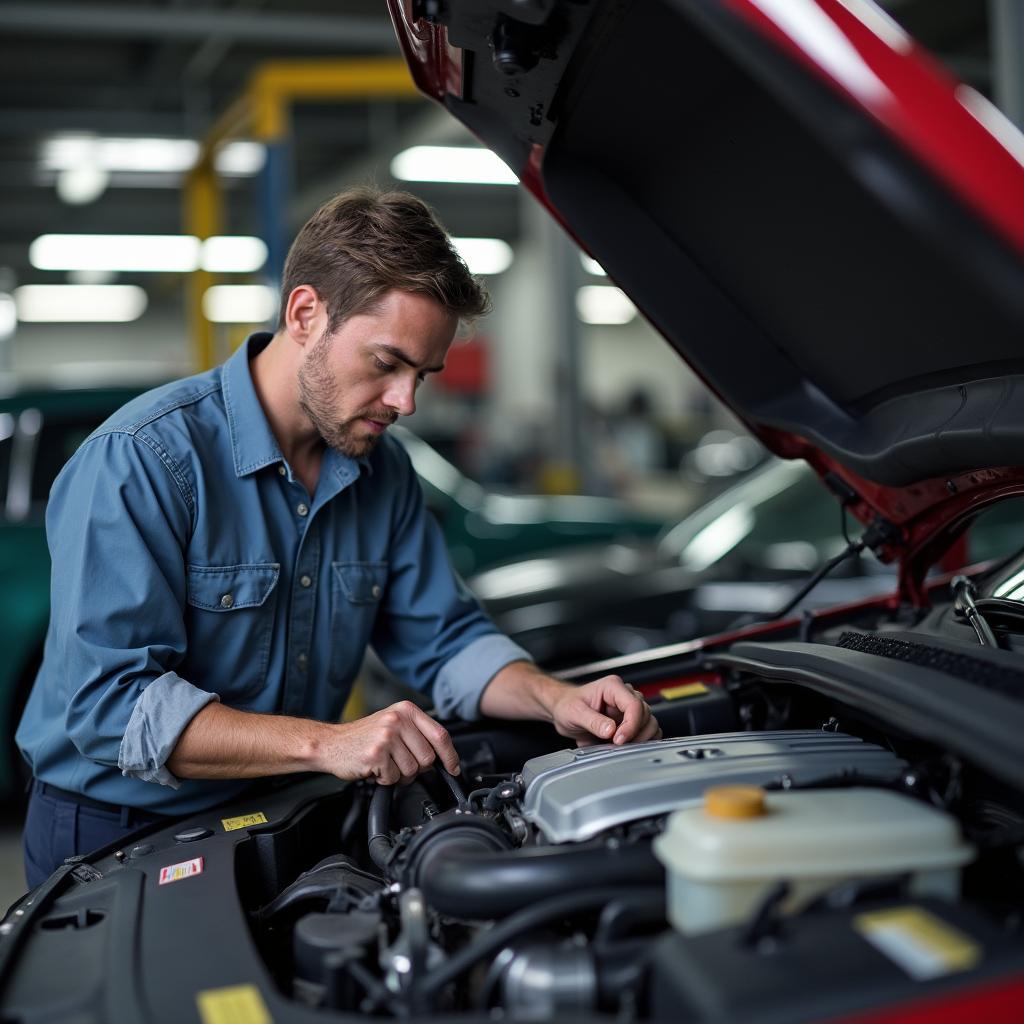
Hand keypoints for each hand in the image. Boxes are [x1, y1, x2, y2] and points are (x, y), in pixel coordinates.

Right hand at [317, 701, 459, 784]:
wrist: (331, 743)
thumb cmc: (364, 737)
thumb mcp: (393, 724)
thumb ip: (417, 733)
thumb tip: (444, 755)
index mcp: (406, 710)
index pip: (440, 735)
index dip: (451, 756)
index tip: (454, 768)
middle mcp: (398, 719)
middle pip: (428, 758)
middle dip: (416, 768)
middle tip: (398, 763)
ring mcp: (387, 736)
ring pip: (412, 770)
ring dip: (399, 775)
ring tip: (385, 764)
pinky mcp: (376, 754)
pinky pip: (394, 778)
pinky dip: (385, 780)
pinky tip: (375, 769)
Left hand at [548, 675, 660, 746]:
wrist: (563, 710)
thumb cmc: (567, 705)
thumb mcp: (574, 713)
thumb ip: (593, 721)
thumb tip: (611, 730)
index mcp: (612, 687)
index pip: (634, 704)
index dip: (631, 725)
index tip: (619, 740)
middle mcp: (624, 695)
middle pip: (645, 714)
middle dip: (635, 733)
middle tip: (617, 744)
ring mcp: (628, 708)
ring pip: (650, 722)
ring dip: (641, 738)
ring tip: (621, 746)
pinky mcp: (630, 720)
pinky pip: (648, 730)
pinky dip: (643, 740)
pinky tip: (628, 745)